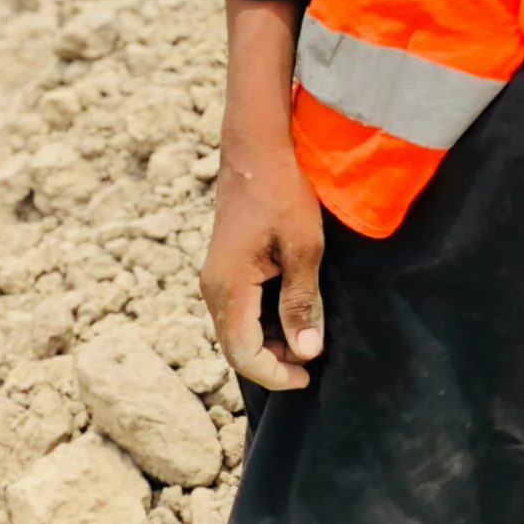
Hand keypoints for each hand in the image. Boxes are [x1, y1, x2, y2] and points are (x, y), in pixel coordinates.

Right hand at [200, 125, 325, 390]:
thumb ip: (301, 302)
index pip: (244, 354)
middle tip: (310, 362)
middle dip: (272, 363)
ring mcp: (215, 276)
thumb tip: (306, 353)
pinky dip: (261, 323)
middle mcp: (212, 288)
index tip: (308, 376)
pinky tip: (290, 312)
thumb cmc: (284, 191)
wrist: (257, 147)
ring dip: (267, 343)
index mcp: (228, 287)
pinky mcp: (224, 266)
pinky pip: (238, 309)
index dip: (275, 374)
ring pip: (236, 330)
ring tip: (305, 338)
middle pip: (235, 348)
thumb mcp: (303, 247)